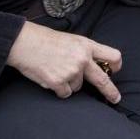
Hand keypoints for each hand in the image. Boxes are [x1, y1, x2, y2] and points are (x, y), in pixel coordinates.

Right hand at [7, 22, 122, 101]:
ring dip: (69, 83)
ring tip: (56, 70)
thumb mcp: (71, 39)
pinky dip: (59, 89)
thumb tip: (93, 65)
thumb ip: (84, 51)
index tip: (114, 71)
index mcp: (87, 46)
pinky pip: (65, 93)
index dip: (116, 66)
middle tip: (115, 98)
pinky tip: (50, 77)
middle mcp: (82, 59)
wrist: (23, 43)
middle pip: (103, 79)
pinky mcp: (59, 82)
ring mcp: (71, 72)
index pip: (113, 56)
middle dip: (110, 91)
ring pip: (78, 87)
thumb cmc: (44, 40)